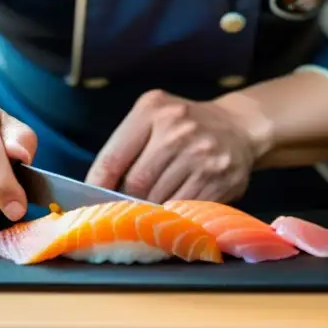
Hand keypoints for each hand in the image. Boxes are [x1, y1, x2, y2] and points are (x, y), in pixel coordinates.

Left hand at [84, 89, 262, 203]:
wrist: (239, 126)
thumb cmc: (184, 125)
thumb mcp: (153, 117)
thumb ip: (127, 146)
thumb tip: (98, 189)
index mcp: (153, 110)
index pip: (113, 157)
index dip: (97, 185)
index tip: (89, 201)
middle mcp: (178, 130)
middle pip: (137, 183)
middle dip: (126, 202)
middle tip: (122, 211)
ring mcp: (202, 155)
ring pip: (160, 200)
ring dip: (149, 212)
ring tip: (148, 213)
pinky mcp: (220, 179)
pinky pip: (185, 209)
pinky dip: (174, 217)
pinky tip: (172, 214)